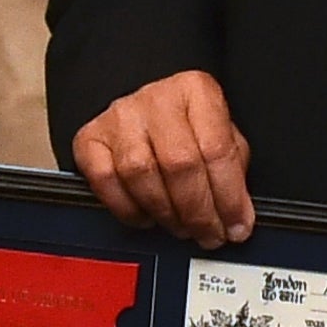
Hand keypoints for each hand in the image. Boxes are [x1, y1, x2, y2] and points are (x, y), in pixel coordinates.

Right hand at [72, 70, 253, 249]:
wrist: (146, 105)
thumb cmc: (188, 123)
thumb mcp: (221, 133)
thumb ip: (231, 170)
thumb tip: (236, 217)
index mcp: (196, 91)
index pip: (216, 149)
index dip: (229, 196)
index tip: (237, 226)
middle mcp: (156, 100)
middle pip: (179, 164)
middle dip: (198, 212)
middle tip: (209, 235)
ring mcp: (119, 118)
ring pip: (141, 175)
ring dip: (166, 213)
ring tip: (182, 227)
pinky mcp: (89, 139)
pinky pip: (107, 183)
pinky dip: (129, 209)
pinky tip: (148, 217)